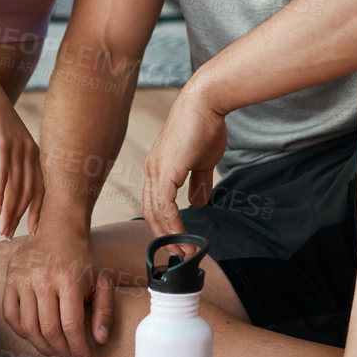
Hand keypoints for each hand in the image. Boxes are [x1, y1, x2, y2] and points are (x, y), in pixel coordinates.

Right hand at [0, 67, 42, 238]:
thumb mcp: (5, 138)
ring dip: (10, 211)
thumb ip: (10, 156)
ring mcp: (17, 147)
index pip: (40, 187)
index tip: (32, 230)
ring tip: (3, 230)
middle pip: (29, 191)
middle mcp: (30, 151)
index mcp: (33, 152)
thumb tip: (8, 177)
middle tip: (11, 236)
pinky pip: (2, 174)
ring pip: (16, 187)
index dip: (37, 210)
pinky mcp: (1, 143)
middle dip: (21, 216)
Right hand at [0, 230, 113, 356]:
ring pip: (28, 327)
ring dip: (42, 347)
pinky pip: (11, 316)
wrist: (59, 230)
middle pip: (49, 330)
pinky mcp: (10, 280)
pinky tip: (35, 338)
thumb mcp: (102, 282)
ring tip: (55, 353)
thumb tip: (99, 340)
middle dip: (61, 351)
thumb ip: (104, 312)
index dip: (77, 348)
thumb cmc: (82, 260)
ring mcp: (23, 279)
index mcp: (69, 280)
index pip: (71, 325)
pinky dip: (22, 332)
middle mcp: (43, 279)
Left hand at [141, 77, 227, 260]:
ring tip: (185, 250)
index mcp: (157, 169)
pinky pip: (165, 205)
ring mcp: (156, 171)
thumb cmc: (205, 126)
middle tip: (179, 253)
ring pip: (156, 212)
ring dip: (171, 234)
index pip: (154, 204)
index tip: (178, 241)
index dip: (165, 225)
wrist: (206, 103)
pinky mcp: (165, 171)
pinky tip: (183, 236)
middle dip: (165, 235)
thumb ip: (199, 183)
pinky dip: (173, 224)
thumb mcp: (203, 161)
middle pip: (150, 212)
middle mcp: (151, 171)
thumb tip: (199, 203)